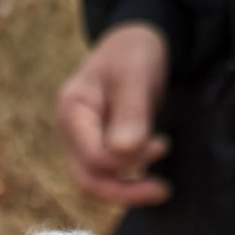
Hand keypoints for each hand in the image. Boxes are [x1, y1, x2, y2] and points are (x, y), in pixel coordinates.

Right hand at [56, 23, 170, 205]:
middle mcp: (71, 133)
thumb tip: (126, 153)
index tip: (162, 144)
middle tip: (163, 190)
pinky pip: (106, 176)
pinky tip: (151, 179)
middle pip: (88, 179)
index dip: (127, 159)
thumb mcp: (134, 74)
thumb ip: (130, 113)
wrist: (133, 44)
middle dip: (123, 190)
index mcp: (71, 112)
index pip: (93, 157)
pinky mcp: (96, 149)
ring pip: (96, 183)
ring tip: (161, 189)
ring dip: (126, 191)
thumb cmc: (132, 52)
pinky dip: (128, 182)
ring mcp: (81, 143)